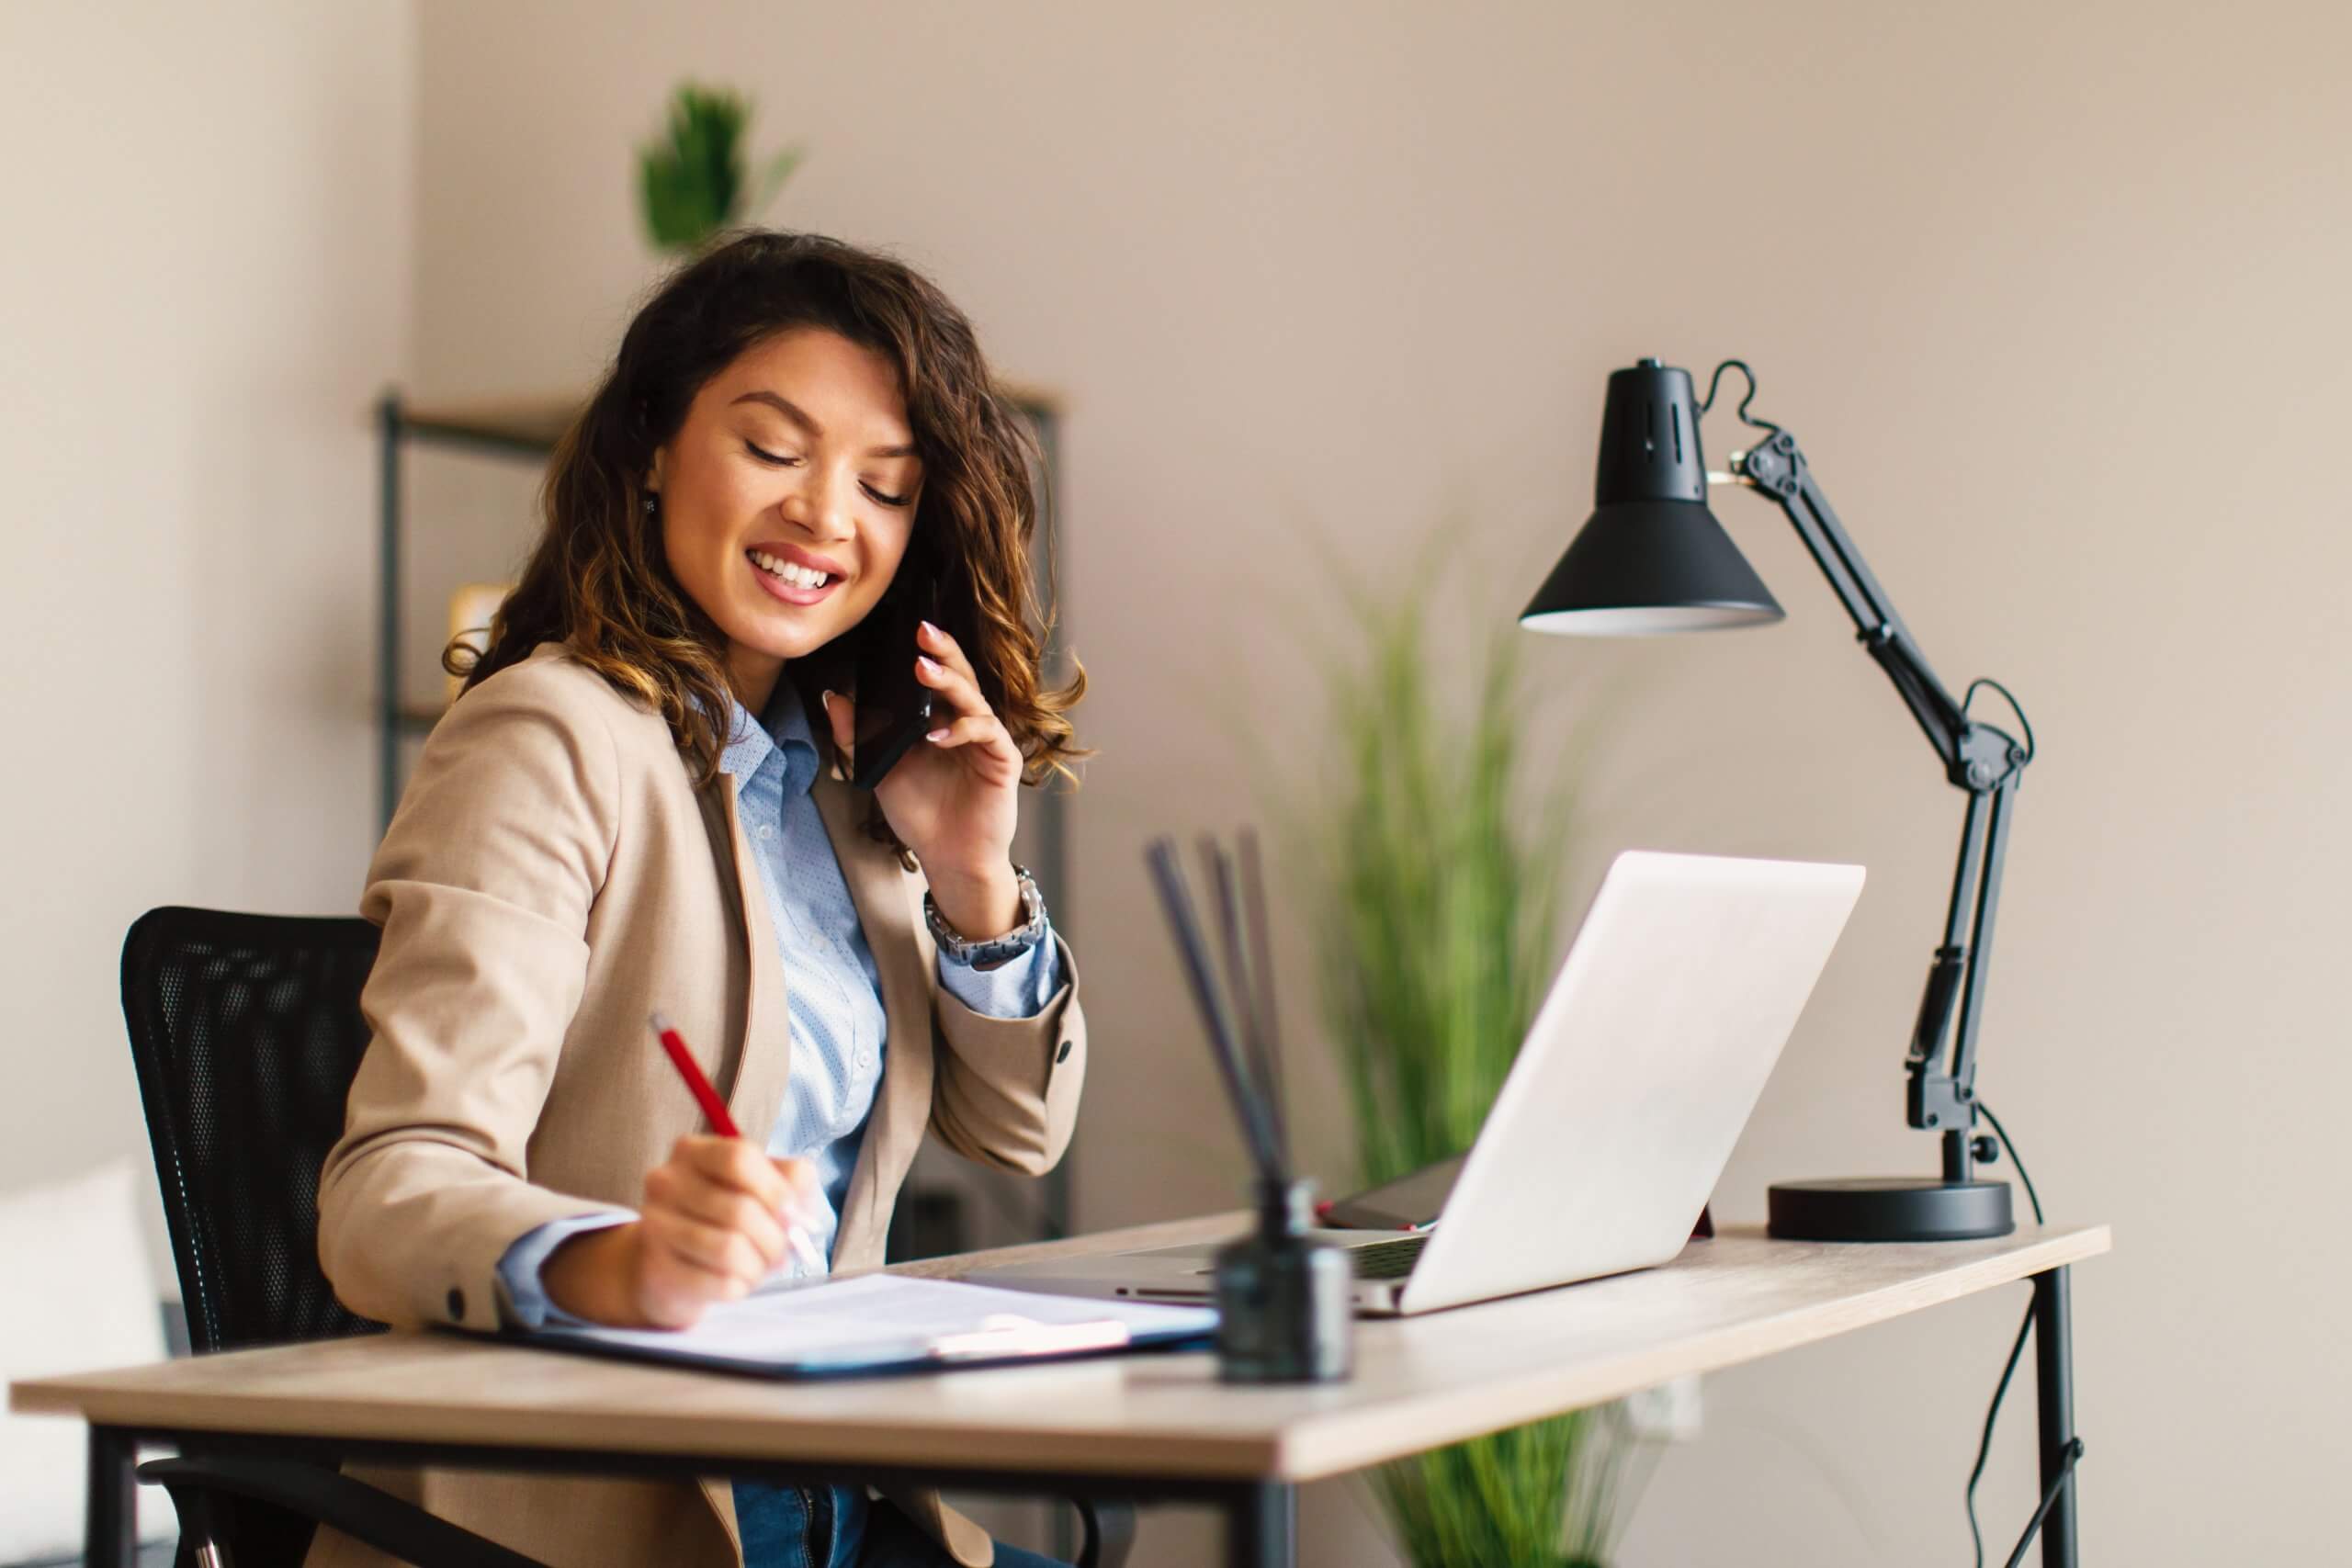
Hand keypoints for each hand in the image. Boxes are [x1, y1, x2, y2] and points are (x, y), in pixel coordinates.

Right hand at [542, 1136, 822, 1329]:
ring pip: (729, 1249)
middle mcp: (666, 1181)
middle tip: (782, 1251)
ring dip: (759, 1266)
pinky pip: (718, 1283)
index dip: (776, 1190)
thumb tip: (796, 1213)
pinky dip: (741, 1287)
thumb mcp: (763, 1187)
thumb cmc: (727, 1218)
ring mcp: (655, 1226)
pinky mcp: (657, 1269)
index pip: (739, 1157)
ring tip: (759, 1267)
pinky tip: (737, 1282)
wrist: (676, 1265)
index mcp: (692, 1151)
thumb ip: (791, 1183)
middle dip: (775, 1238)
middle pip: (740, 1209)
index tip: (793, 1214)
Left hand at [821, 620, 1024, 935]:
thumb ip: (857, 736)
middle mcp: (968, 724)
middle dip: (943, 652)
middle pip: (961, 677)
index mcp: (943, 720)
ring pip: (974, 699)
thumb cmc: (922, 815)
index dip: (928, 653)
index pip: (938, 677)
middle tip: (923, 633)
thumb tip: (833, 698)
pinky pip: (986, 734)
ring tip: (923, 671)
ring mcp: (987, 740)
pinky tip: (938, 735)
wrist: (949, 858)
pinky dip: (962, 730)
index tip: (909, 632)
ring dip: (949, 683)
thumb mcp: (880, 770)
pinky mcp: (1002, 760)